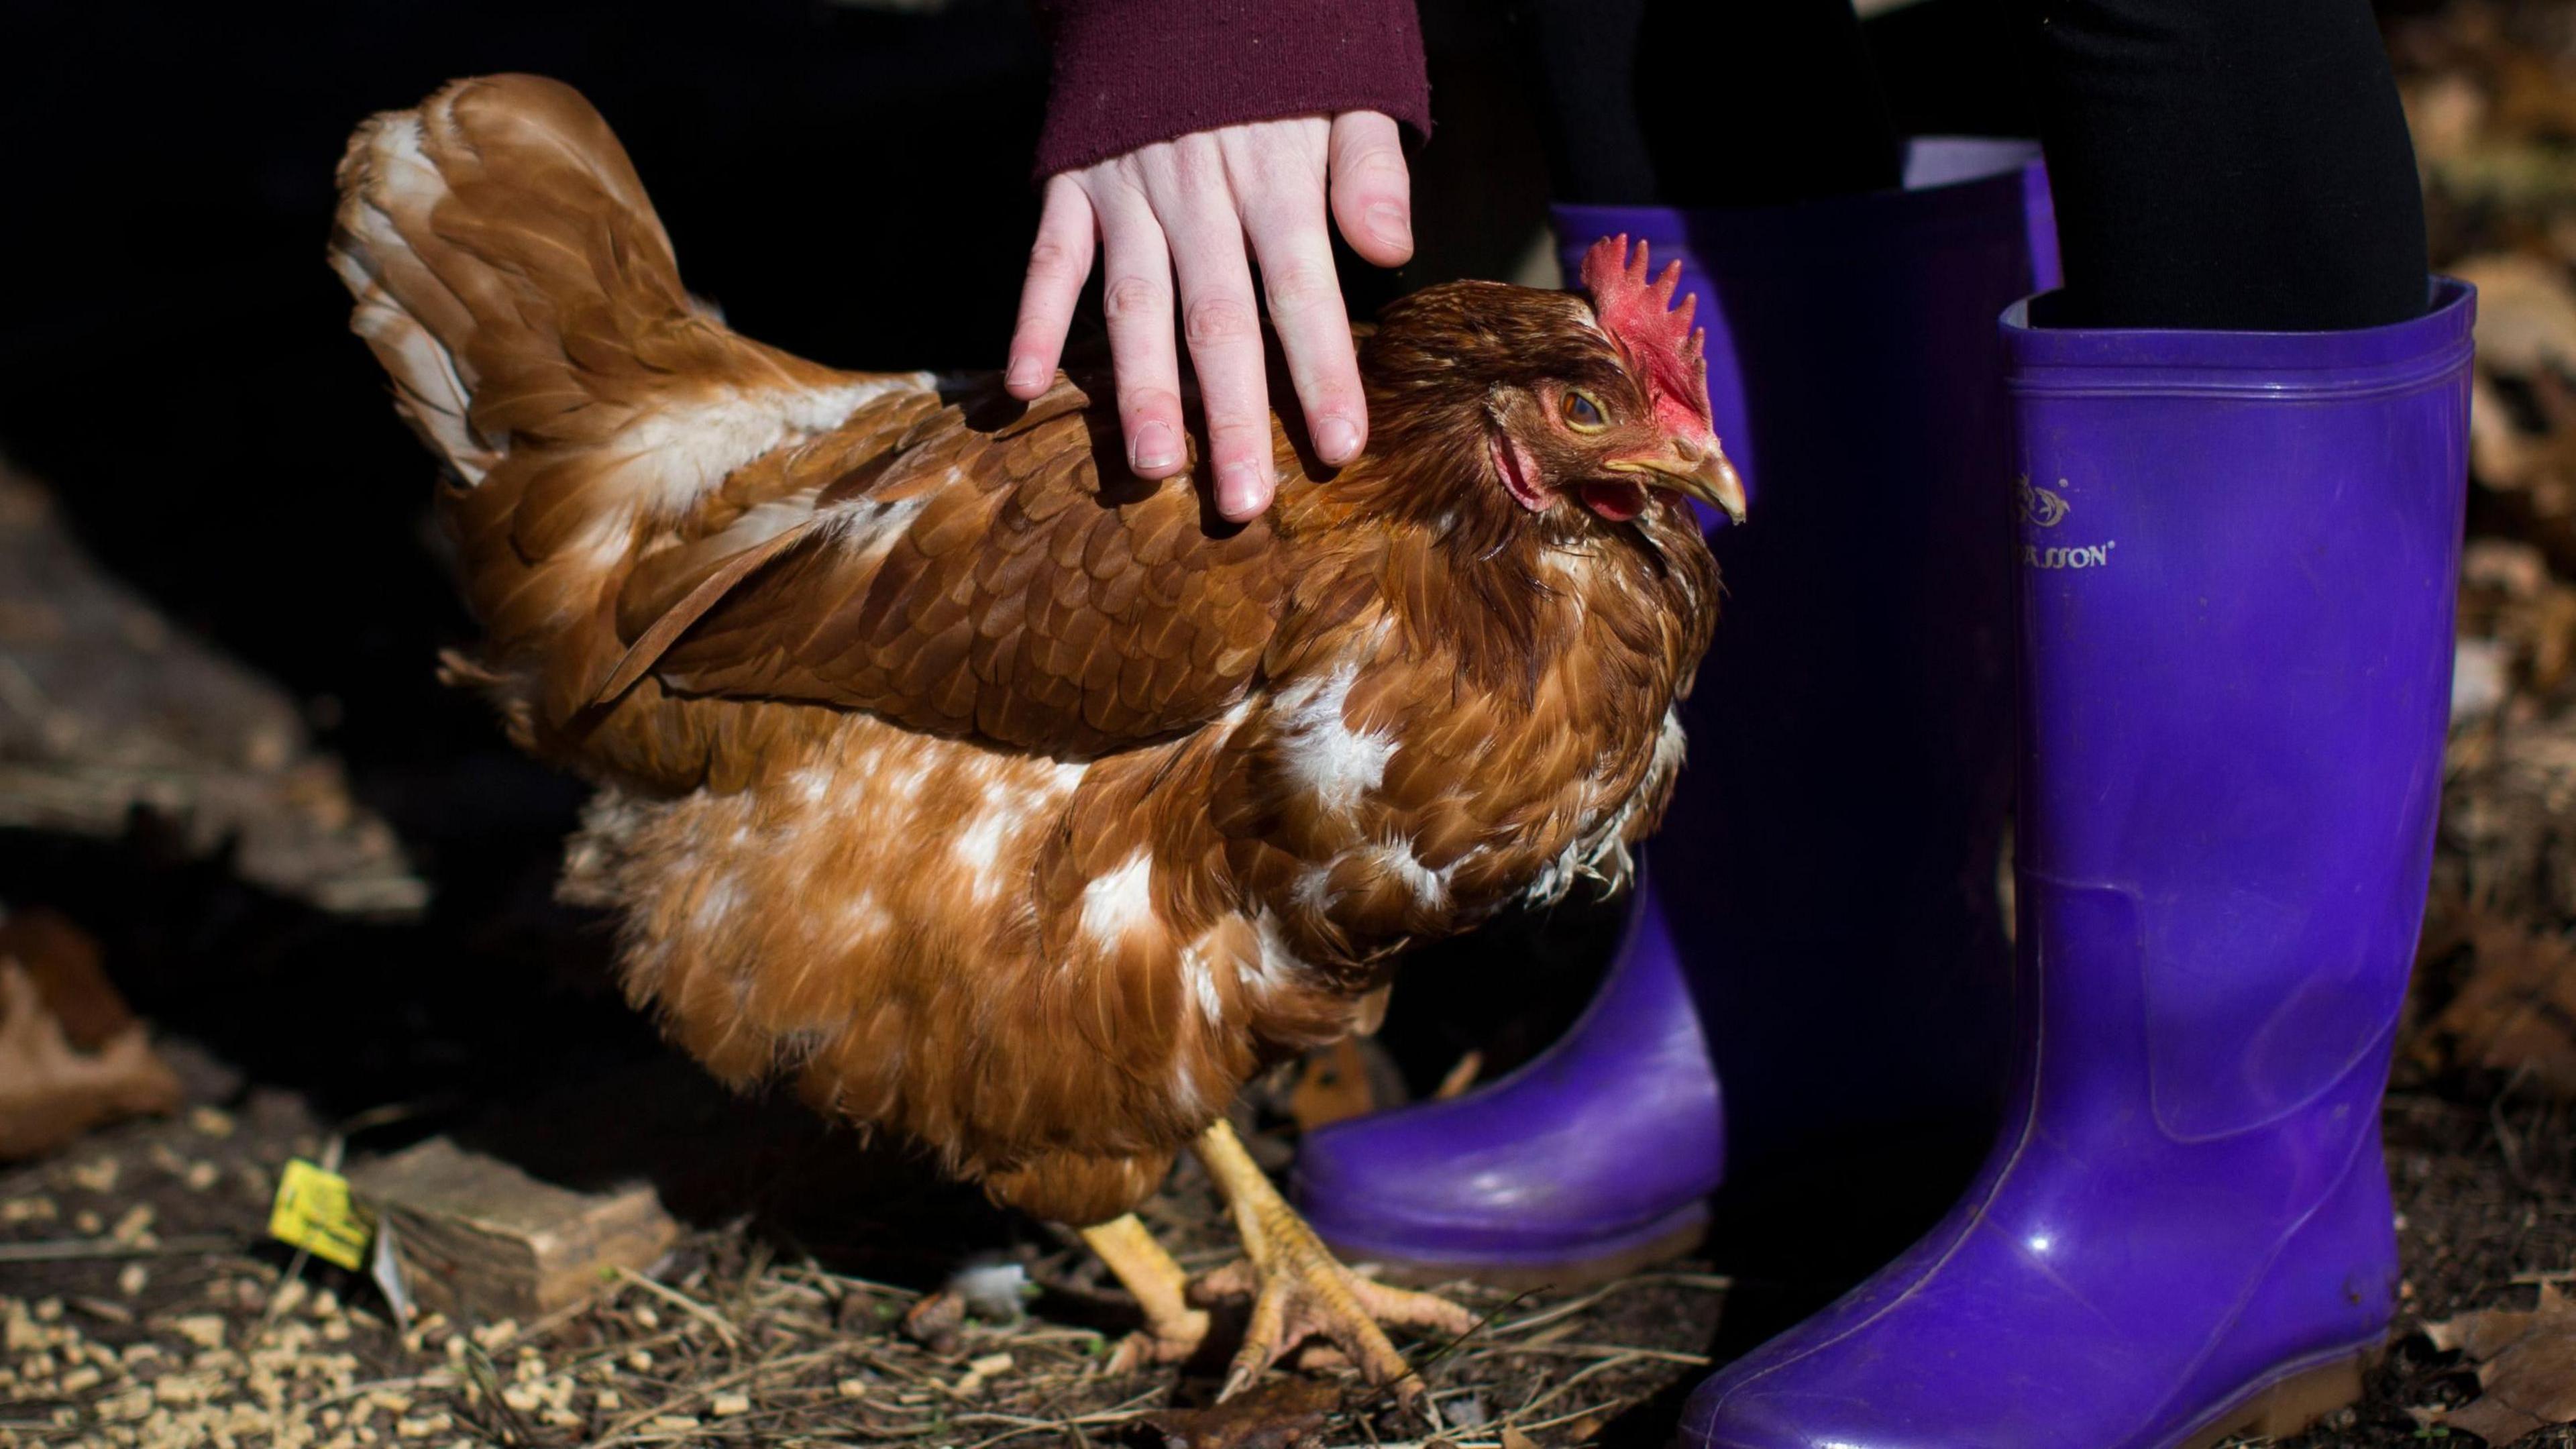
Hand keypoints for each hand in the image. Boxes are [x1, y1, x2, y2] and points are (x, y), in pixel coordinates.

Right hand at [1006, 112, 1413, 521]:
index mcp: (1274, 176)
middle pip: (1216, 317)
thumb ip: (1367, 168)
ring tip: (1153, 467)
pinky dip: (1034, 319)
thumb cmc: (1279, 51)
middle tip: (1243, 502)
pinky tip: (1027, 386)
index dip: (1321, 369)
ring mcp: (1128, 190)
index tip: (1340, 448)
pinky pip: (1050, 257)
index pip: (1303, 288)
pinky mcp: (1073, 180)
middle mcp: (1197, 192)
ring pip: (1133, 301)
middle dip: (1232, 415)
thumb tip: (1390, 250)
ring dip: (1139, 389)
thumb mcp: (1346, 86)